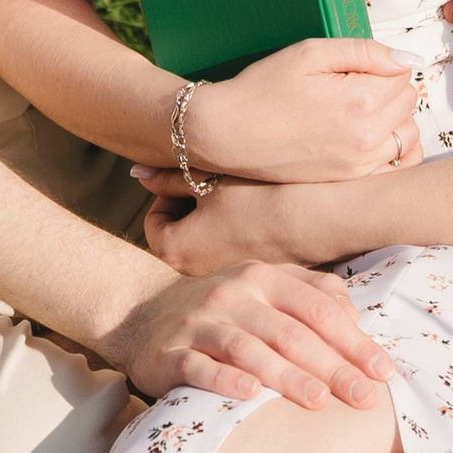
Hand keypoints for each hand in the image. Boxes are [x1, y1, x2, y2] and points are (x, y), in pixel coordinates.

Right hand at [103, 253, 390, 412]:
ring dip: (287, 375)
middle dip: (332, 366)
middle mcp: (232, 293)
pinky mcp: (170, 352)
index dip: (353, 340)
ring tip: (318, 400)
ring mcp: (199, 322)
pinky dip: (225, 380)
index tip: (383, 372)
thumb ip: (312, 295)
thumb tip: (357, 317)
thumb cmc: (223, 311)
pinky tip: (249, 395)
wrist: (142, 315)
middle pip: (290, 332)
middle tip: (363, 398)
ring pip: (249, 348)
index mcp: (263, 277)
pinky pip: (199, 366)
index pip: (317, 307)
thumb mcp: (265, 292)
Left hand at [141, 180, 341, 273]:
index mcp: (174, 251)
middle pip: (179, 233)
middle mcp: (193, 275)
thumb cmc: (257, 195)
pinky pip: (229, 252)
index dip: (169, 193)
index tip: (193, 179)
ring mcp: (222, 279)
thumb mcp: (205, 178)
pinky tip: (256, 212)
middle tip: (213, 184)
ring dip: (212, 219)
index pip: (154, 221)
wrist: (316, 219)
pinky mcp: (249, 277)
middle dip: (190, 207)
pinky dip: (235, 232)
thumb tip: (136, 173)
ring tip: (236, 195)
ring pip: (205, 242)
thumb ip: (167, 177)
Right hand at [182, 38, 418, 184]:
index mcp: (359, 99)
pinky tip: (368, 139)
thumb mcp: (309, 53)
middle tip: (354, 85)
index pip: (404, 75)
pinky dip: (393, 150)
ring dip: (394, 119)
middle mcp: (366, 136)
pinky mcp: (350, 182)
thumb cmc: (263, 88)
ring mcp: (359, 164)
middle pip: (409, 103)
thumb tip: (409, 60)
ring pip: (408, 135)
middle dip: (390, 89)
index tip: (357, 67)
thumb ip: (364, 51)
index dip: (383, 65)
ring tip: (359, 111)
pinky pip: (396, 166)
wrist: (228, 133)